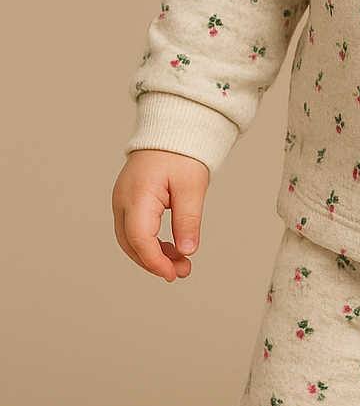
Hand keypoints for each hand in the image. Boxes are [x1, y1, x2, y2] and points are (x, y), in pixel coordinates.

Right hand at [112, 149, 209, 281]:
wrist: (170, 130)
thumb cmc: (181, 153)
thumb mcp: (192, 187)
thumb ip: (188, 220)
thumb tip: (187, 251)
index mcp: (137, 195)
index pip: (139, 238)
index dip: (155, 261)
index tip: (173, 274)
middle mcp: (122, 200)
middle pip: (130, 244)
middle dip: (154, 262)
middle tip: (183, 271)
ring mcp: (122, 201)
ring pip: (130, 240)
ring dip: (152, 255)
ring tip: (181, 263)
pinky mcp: (128, 202)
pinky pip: (133, 229)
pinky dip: (149, 243)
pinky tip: (170, 249)